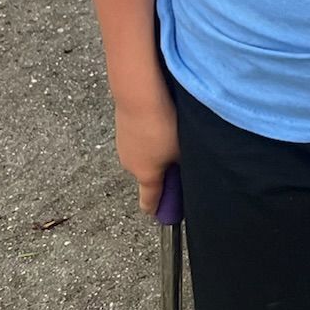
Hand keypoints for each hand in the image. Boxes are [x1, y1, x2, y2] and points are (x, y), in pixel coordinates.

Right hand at [114, 86, 178, 215]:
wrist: (138, 93)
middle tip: (181, 159)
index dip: (156, 209)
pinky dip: (149, 134)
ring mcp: (124, 144)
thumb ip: (183, 167)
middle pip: (148, 175)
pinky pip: (139, 137)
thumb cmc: (162, 124)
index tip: (162, 215)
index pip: (148, 201)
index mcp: (145, 175)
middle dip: (163, 171)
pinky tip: (160, 121)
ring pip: (144, 154)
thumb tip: (186, 174)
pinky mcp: (123, 127)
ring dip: (156, 150)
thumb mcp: (182, 150)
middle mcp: (130, 164)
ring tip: (172, 133)